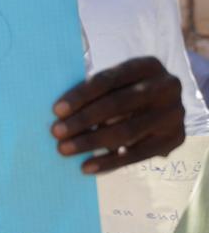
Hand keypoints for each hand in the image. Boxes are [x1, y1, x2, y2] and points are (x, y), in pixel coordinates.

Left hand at [51, 56, 184, 173]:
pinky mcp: (176, 138)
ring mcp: (174, 114)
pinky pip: (138, 154)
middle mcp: (166, 87)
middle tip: (56, 133)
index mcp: (147, 65)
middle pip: (117, 105)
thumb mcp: (116, 81)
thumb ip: (95, 92)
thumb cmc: (127, 88)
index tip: (56, 110)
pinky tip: (87, 167)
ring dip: (91, 142)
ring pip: (127, 131)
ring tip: (65, 149)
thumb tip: (62, 114)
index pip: (107, 80)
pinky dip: (110, 162)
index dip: (80, 95)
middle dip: (83, 120)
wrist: (164, 103)